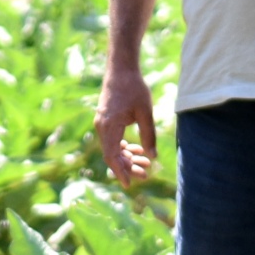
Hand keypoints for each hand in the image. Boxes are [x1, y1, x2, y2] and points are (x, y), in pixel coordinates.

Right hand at [94, 66, 158, 186]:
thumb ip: (149, 136)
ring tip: (146, 163)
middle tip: (145, 174)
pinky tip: (137, 150)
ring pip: (113, 148)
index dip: (121, 172)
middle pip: (112, 155)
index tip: (129, 184)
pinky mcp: (106, 120)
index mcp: (109, 126)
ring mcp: (102, 124)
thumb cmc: (134, 88)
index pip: (112, 156)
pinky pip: (113, 140)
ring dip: (127, 157)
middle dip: (128, 167)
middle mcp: (102, 127)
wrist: (121, 70)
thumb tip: (152, 157)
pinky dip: (124, 147)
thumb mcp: (146, 113)